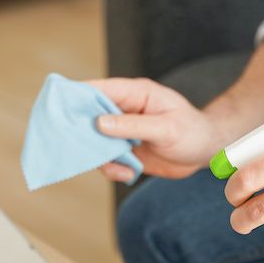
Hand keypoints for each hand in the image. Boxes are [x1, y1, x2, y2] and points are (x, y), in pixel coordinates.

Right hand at [86, 78, 223, 180]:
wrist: (206, 153)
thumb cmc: (192, 132)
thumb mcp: (166, 129)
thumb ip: (133, 126)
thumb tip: (99, 123)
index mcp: (134, 94)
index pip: (98, 89)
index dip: (76, 96)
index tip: (57, 107)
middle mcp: (123, 110)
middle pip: (88, 116)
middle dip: (82, 133)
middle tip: (78, 148)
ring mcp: (121, 130)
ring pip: (94, 141)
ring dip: (101, 157)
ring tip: (122, 167)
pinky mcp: (123, 149)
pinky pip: (106, 159)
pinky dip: (113, 169)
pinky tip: (129, 173)